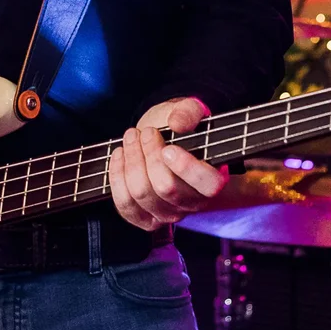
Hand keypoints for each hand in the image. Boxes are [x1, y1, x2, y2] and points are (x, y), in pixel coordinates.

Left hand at [107, 97, 225, 229]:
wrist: (161, 141)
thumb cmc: (179, 129)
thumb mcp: (188, 111)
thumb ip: (189, 111)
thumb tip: (177, 123)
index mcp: (213, 179)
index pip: (208, 184)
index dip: (186, 168)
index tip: (168, 148)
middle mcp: (193, 203)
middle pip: (166, 187)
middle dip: (150, 154)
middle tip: (147, 132)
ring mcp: (168, 214)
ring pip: (142, 193)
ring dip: (131, 160)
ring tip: (132, 137)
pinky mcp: (145, 218)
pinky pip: (125, 204)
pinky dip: (117, 176)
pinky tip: (119, 155)